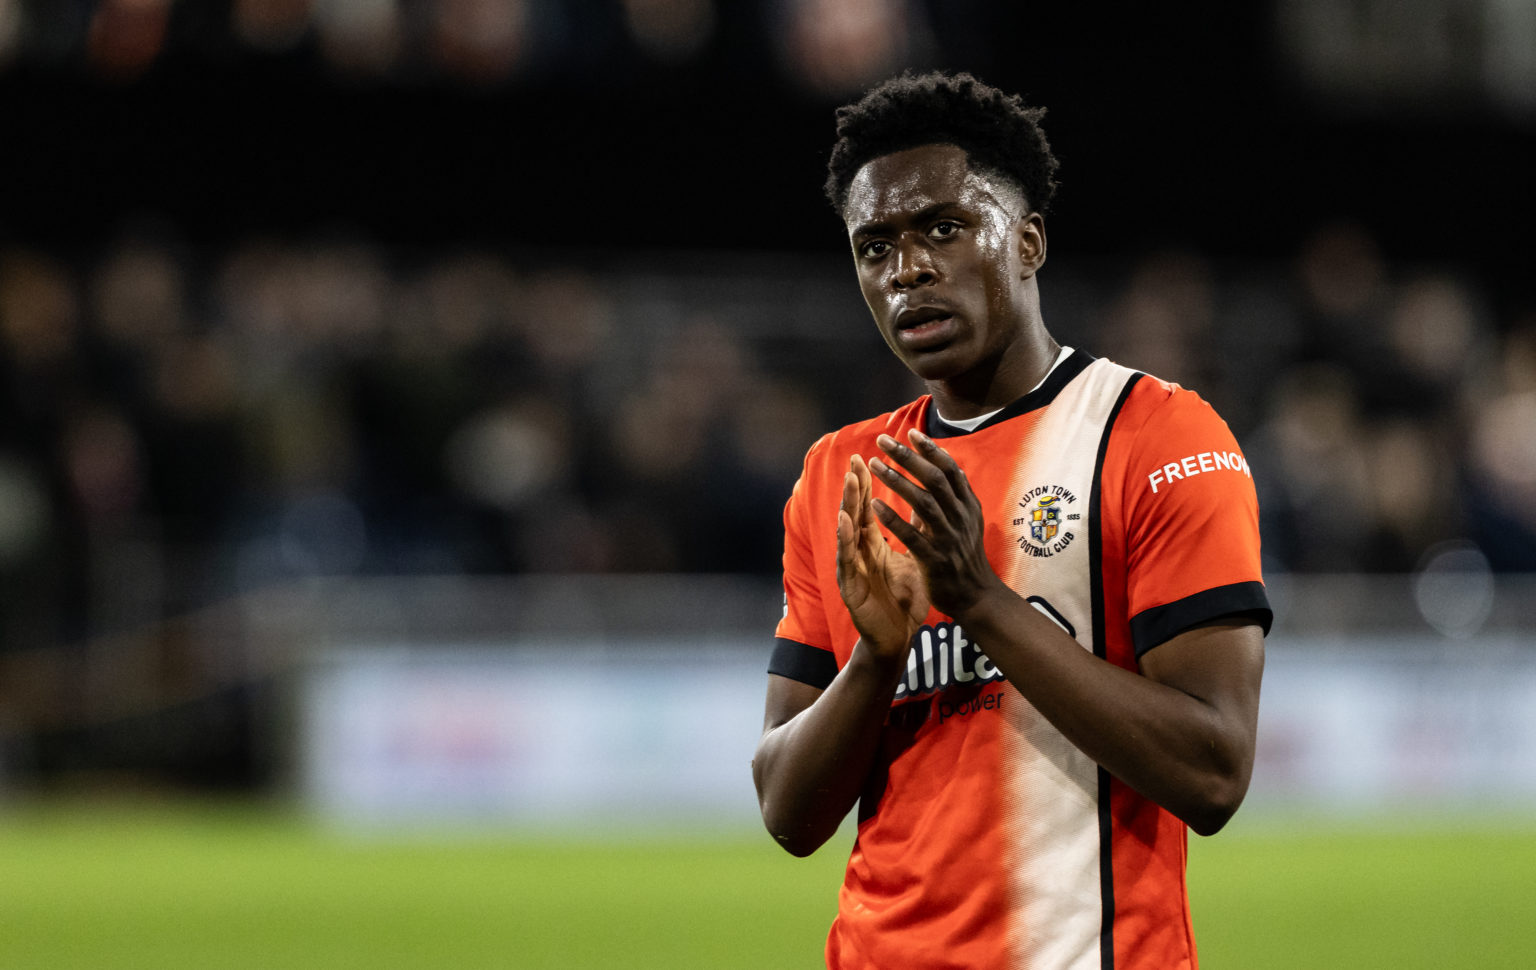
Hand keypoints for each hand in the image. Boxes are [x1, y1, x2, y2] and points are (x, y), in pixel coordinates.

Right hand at [836, 454, 930, 659]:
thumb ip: (913, 535)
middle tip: (855, 460)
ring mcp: (852, 568)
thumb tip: (924, 508)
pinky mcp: (849, 586)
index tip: (869, 458)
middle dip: (855, 487)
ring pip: (846, 532)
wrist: (895, 638)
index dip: (868, 484)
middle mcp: (859, 552)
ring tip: (850, 482)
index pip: (868, 509)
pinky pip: (846, 559)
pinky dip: (845, 538)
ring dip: (847, 505)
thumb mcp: (911, 562)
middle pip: (855, 514)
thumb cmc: (901, 601)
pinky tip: (844, 521)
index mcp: (872, 546)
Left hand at [868, 429, 1003, 616]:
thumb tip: (943, 465)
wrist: (975, 596)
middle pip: (934, 479)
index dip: (930, 449)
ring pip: (922, 502)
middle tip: (883, 441)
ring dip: (896, 480)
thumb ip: (954, 495)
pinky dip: (893, 518)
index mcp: (968, 506)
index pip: (949, 469)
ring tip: (874, 464)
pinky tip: (874, 505)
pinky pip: (912, 535)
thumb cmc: (966, 554)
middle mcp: (960, 517)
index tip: (910, 433)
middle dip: (907, 457)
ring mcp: (948, 538)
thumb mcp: (967, 520)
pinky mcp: (935, 559)